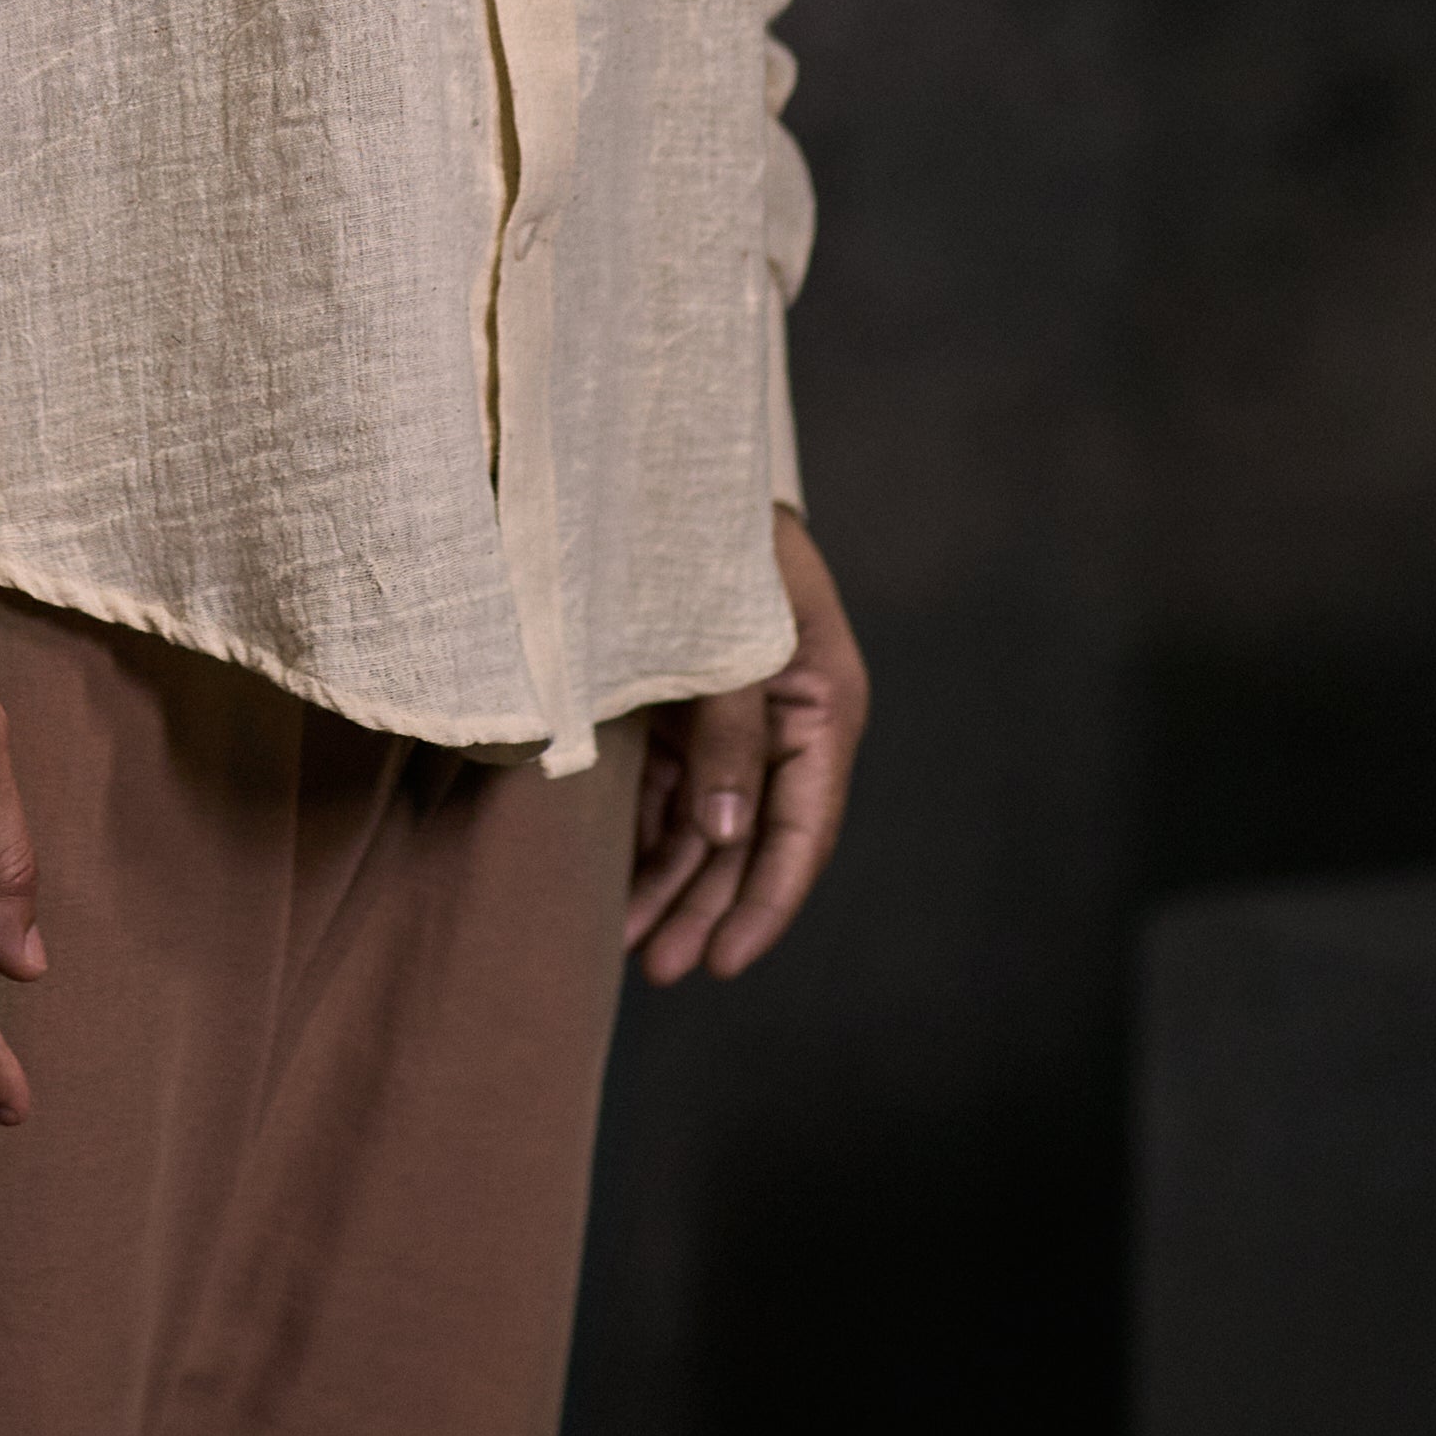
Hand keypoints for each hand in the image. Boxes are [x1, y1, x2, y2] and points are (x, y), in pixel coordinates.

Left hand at [625, 506, 868, 985]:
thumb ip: (728, 734)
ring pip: (704, 826)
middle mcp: (782, 723)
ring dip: (669, 886)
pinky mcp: (679, 708)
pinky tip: (613, 886)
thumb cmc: (709, 540)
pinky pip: (667, 793)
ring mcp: (728, 719)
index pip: (802, 828)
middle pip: (749, 841)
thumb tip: (724, 837)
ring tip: (628, 947)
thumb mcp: (730, 639)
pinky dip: (643, 839)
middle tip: (658, 970)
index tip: (726, 962)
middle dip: (706, 909)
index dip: (767, 902)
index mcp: (821, 704)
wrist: (660, 464)